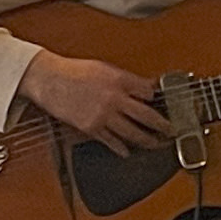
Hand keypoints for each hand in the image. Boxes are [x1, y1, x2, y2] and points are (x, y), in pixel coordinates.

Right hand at [21, 51, 168, 152]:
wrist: (48, 79)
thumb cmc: (73, 71)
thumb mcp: (103, 67)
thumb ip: (123, 79)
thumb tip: (141, 88)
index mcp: (119, 80)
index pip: (148, 91)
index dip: (156, 98)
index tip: (162, 104)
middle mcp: (115, 98)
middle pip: (147, 115)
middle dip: (162, 125)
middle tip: (172, 130)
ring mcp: (104, 115)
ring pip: (132, 132)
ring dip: (147, 141)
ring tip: (156, 144)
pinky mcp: (91, 128)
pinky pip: (111, 141)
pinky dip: (121, 148)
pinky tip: (127, 152)